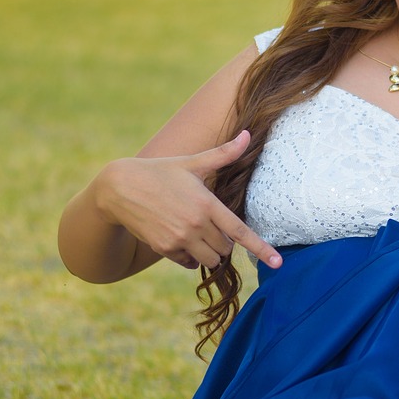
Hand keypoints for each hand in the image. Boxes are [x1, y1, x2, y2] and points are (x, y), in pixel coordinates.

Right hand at [98, 130, 281, 271]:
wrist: (120, 188)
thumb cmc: (161, 172)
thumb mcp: (192, 163)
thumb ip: (223, 154)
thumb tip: (248, 135)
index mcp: (206, 203)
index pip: (240, 231)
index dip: (261, 248)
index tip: (278, 263)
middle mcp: (195, 224)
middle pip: (225, 248)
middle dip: (224, 241)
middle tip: (210, 224)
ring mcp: (179, 238)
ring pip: (210, 259)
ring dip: (210, 252)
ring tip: (198, 233)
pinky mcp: (165, 249)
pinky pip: (189, 264)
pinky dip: (191, 257)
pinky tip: (182, 240)